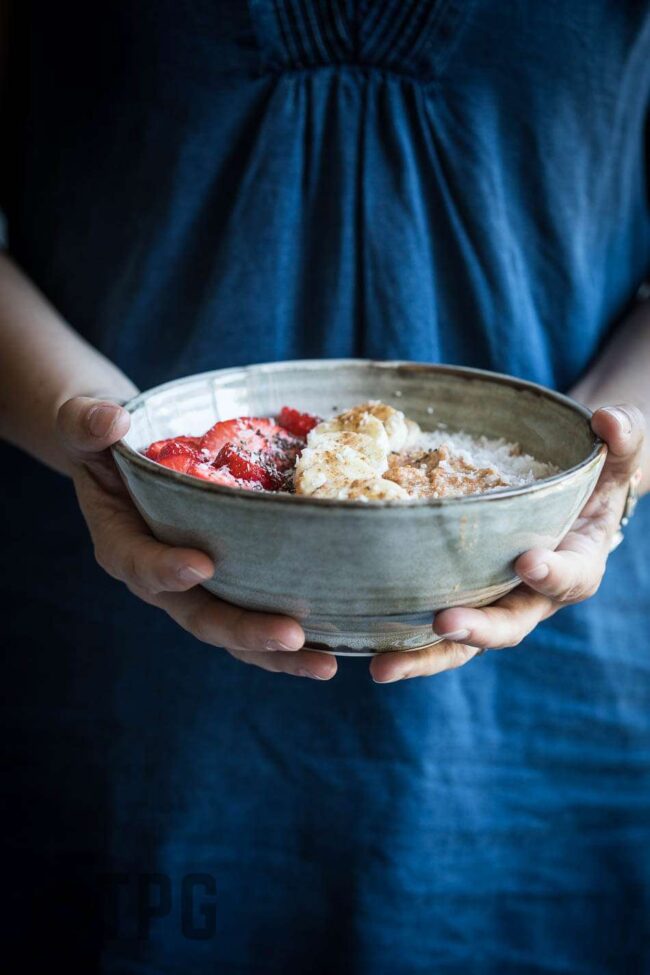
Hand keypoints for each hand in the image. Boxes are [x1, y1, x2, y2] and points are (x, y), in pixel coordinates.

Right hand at [56, 396, 336, 679]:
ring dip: (278, 652)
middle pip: (199, 616)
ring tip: (324, 663)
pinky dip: (292, 637)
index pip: (141, 564)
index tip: (202, 565)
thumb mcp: (84, 425)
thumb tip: (113, 420)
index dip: (167, 570)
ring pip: (234, 633)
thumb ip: (88, 424)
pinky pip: (256, 613)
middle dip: (245, 630)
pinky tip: (335, 645)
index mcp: (122, 543)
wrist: (116, 454)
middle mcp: (160, 578)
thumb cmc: (100, 440)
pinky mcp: (227, 583)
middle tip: (292, 635)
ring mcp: (196, 587)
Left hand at [370, 405, 645, 683]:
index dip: (555, 573)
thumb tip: (608, 420)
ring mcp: (492, 602)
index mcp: (577, 564)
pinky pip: (430, 628)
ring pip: (462, 642)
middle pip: (509, 625)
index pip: (572, 577)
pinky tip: (362, 646)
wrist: (564, 497)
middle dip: (479, 628)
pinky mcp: (458, 598)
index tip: (530, 561)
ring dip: (424, 656)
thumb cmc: (592, 475)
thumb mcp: (615, 455)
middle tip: (446, 622)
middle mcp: (532, 595)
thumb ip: (622, 436)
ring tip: (383, 667)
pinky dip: (401, 640)